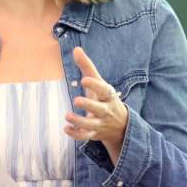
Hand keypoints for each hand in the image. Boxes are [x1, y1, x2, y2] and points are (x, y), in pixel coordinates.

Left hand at [64, 46, 128, 163]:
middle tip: (76, 100)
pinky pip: (86, 136)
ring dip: (79, 121)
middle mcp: (106, 110)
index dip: (95, 85)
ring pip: (91, 124)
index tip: (84, 79)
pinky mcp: (94, 134)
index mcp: (108, 95)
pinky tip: (66, 128)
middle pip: (99, 109)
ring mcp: (101, 123)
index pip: (103, 90)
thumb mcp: (99, 82)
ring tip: (67, 115)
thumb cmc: (104, 98)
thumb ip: (87, 66)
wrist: (121, 125)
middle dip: (89, 105)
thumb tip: (76, 49)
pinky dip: (76, 134)